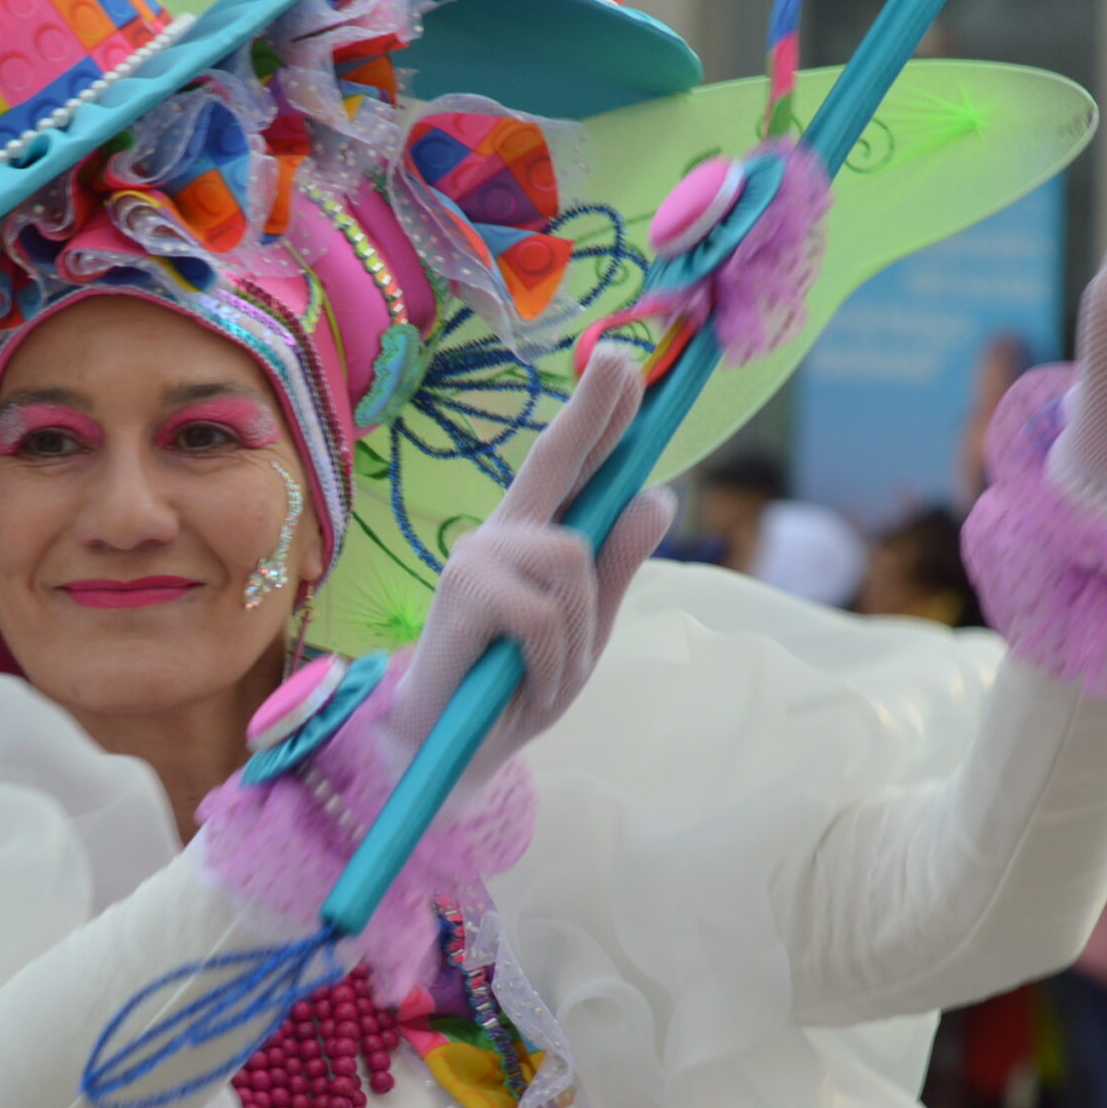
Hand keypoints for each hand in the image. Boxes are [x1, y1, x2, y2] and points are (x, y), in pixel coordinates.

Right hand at [390, 348, 676, 782]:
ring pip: (573, 560)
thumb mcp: (586, 633)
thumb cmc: (513, 689)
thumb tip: (655, 497)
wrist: (451, 748)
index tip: (625, 363)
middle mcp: (503, 533)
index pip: (573, 465)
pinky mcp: (467, 589)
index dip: (599, 413)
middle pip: (554, 458)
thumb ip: (615, 568)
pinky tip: (532, 683)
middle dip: (592, 409)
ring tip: (551, 672)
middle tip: (624, 358)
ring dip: (578, 630)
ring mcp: (479, 555)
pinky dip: (554, 659)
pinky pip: (547, 612)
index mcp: (534, 538)